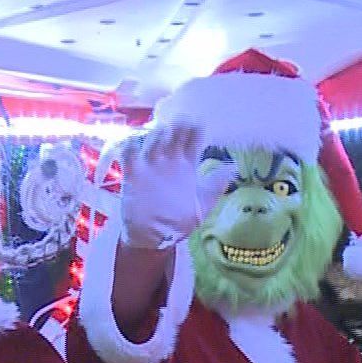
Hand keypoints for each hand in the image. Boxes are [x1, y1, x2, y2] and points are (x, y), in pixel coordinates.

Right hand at [116, 123, 209, 249]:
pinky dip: (130, 145)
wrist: (154, 238)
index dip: (194, 128)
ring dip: (155, 133)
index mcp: (187, 163)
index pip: (192, 136)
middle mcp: (169, 159)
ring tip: (159, 136)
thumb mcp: (202, 205)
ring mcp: (150, 165)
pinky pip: (128, 152)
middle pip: (172, 132)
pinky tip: (135, 147)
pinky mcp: (132, 173)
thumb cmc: (179, 221)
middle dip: (175, 125)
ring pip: (151, 137)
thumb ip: (215, 186)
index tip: (195, 125)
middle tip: (176, 126)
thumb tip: (232, 167)